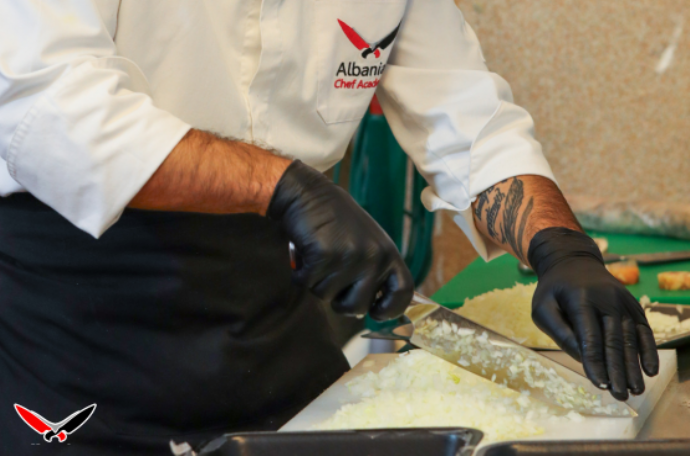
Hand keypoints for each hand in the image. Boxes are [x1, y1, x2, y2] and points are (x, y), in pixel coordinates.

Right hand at [268, 161, 413, 320]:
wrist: (307, 194)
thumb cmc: (335, 222)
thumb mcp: (367, 242)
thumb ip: (375, 270)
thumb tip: (374, 308)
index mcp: (388, 253)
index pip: (403, 292)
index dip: (390, 310)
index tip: (376, 313)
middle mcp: (374, 257)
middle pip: (358, 308)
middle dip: (339, 301)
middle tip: (331, 278)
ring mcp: (349, 258)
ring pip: (326, 297)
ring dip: (316, 282)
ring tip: (318, 255)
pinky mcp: (323, 257)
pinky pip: (306, 284)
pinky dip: (299, 274)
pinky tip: (304, 252)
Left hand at [529, 228, 658, 400]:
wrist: (573, 261)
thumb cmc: (553, 290)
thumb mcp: (542, 308)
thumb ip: (559, 332)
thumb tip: (582, 359)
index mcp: (579, 300)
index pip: (590, 338)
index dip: (595, 363)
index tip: (600, 384)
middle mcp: (606, 299)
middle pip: (614, 341)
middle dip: (617, 371)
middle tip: (620, 395)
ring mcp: (623, 301)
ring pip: (630, 338)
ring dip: (634, 366)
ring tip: (635, 389)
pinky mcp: (633, 305)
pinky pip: (643, 330)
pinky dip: (648, 350)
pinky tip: (650, 370)